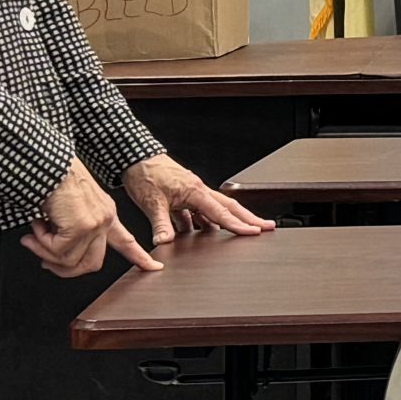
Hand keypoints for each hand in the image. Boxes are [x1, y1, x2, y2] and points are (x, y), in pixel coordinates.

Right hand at [24, 159, 159, 278]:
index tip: (155, 267)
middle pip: (91, 264)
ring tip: (36, 233)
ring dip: (46, 251)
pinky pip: (58, 251)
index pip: (126, 241)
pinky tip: (39, 224)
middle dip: (64, 269)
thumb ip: (67, 236)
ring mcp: (96, 223)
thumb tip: (51, 262)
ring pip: (70, 261)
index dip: (139, 257)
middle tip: (45, 262)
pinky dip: (41, 242)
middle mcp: (105, 220)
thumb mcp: (67, 212)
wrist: (50, 165)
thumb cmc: (54, 183)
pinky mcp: (81, 226)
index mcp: (106, 215)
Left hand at [122, 153, 276, 248]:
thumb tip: (164, 243)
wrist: (134, 157)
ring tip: (241, 231)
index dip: (239, 225)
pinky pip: (198, 211)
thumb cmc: (144, 174)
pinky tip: (201, 232)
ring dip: (228, 220)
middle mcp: (197, 190)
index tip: (255, 232)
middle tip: (266, 227)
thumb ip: (160, 225)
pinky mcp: (182, 194)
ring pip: (215, 209)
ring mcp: (191, 191)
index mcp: (195, 191)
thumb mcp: (151, 203)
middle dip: (249, 218)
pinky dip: (203, 222)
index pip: (221, 213)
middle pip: (229, 207)